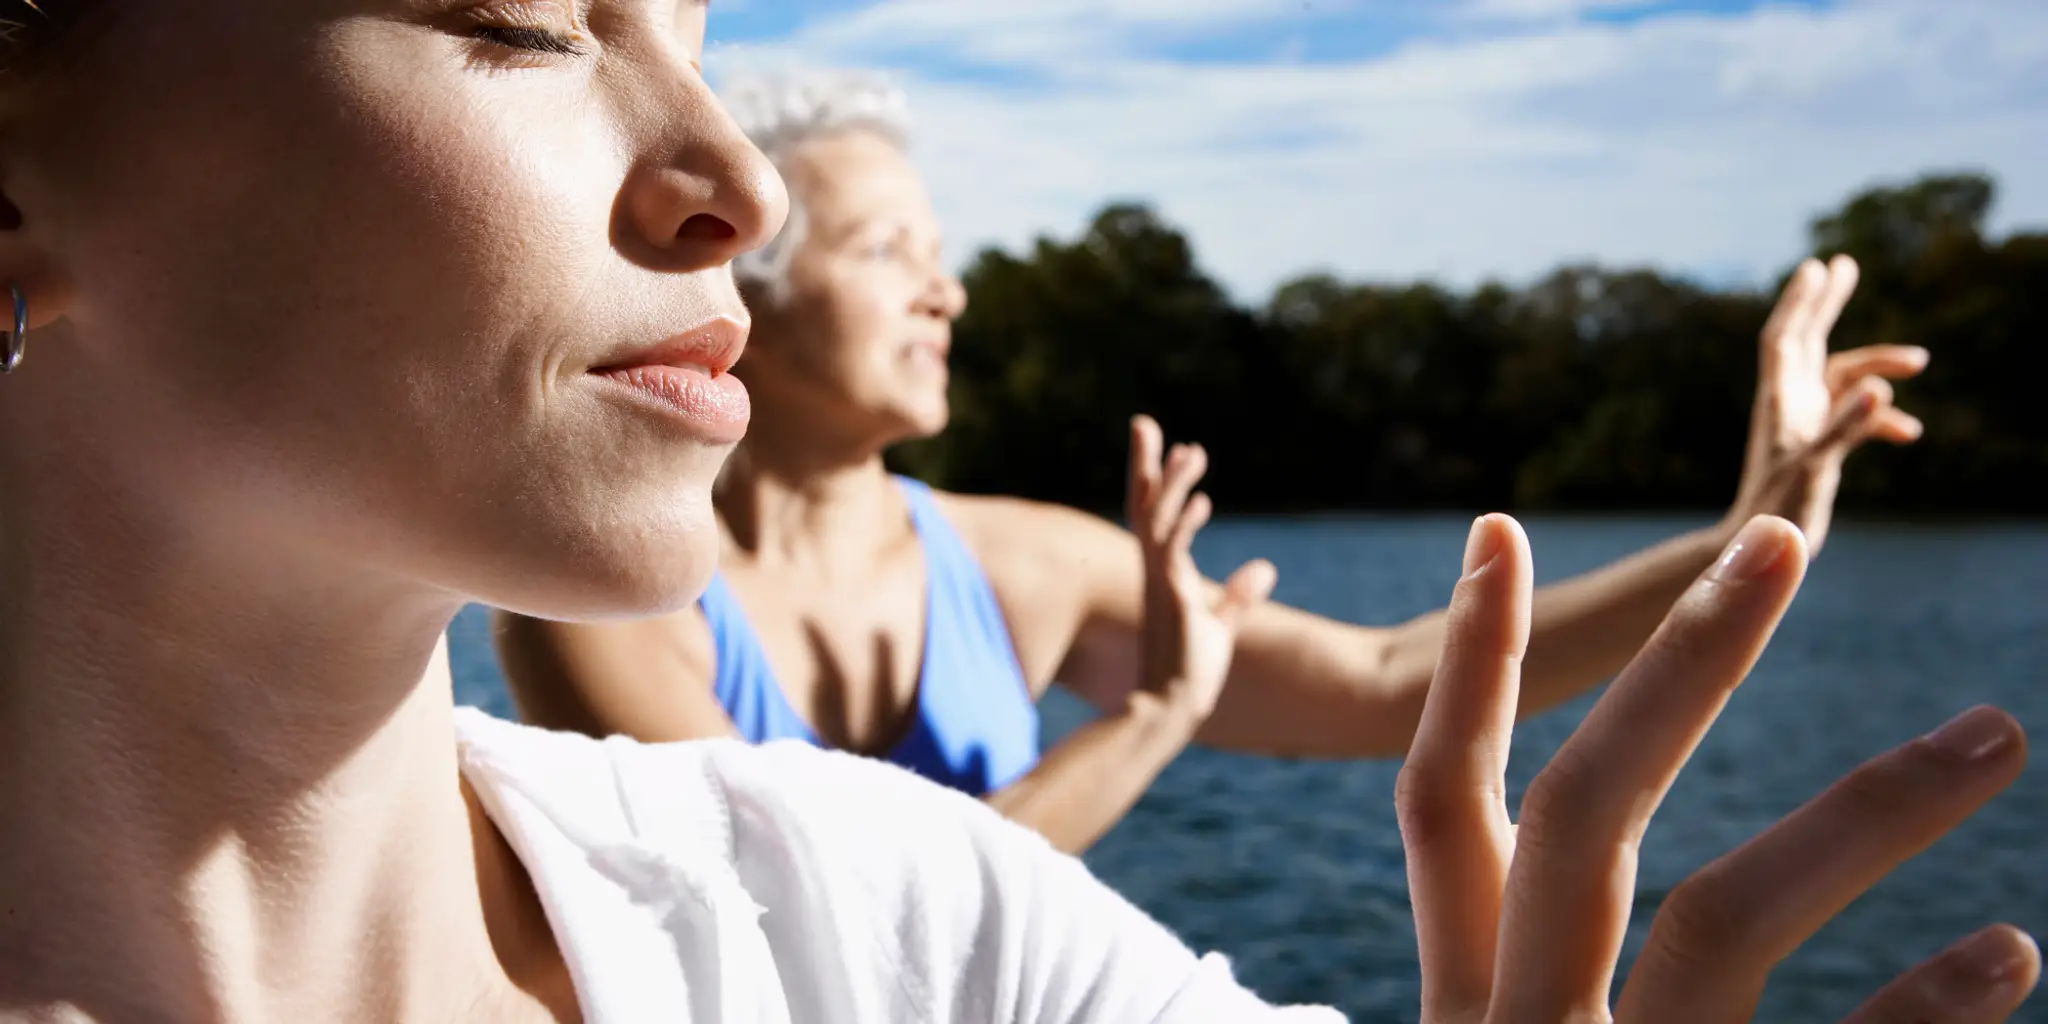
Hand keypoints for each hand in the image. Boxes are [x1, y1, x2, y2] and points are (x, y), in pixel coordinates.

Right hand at [1126, 415, 1275, 719]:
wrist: (1172, 710)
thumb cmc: (1191, 674)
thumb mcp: (1222, 626)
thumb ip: (1239, 596)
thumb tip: (1264, 569)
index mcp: (1163, 574)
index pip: (1155, 516)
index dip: (1161, 481)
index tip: (1176, 448)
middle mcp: (1155, 572)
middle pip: (1143, 505)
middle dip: (1144, 464)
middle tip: (1143, 422)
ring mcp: (1158, 583)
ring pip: (1156, 520)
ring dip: (1172, 484)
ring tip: (1193, 451)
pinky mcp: (1170, 598)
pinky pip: (1172, 550)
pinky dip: (1185, 523)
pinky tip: (1204, 500)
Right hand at [1399, 513, 2036, 1021]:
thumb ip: (1536, 985)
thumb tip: (1590, 857)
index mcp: (1466, 1005)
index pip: (1443, 806)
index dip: (1470, 668)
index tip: (1499, 529)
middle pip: (1577, 813)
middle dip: (1676, 665)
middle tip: (1778, 539)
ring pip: (1715, 919)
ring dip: (1863, 814)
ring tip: (1996, 734)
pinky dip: (1919, 1009)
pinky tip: (2006, 950)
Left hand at [1728, 255, 1926, 551]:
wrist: (1762, 549)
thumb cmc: (1779, 512)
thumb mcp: (1816, 467)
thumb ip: (1845, 427)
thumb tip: (1879, 388)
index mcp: (1780, 400)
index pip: (1785, 338)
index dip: (1800, 301)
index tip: (1816, 266)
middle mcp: (1789, 403)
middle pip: (1807, 340)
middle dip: (1825, 303)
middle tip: (1842, 263)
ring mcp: (1804, 421)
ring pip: (1841, 376)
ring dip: (1877, 366)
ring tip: (1920, 361)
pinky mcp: (1818, 443)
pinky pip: (1853, 415)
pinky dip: (1881, 417)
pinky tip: (1910, 433)